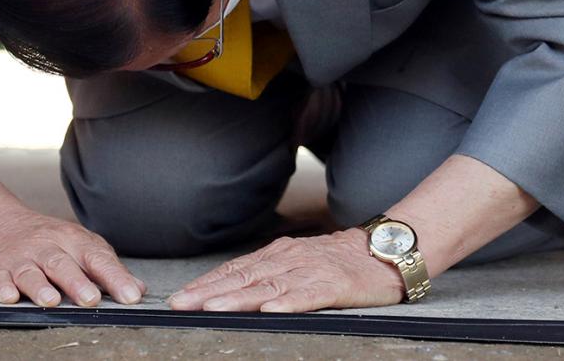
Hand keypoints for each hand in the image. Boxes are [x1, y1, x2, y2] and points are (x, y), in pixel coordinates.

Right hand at [0, 205, 145, 307]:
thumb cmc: (47, 240)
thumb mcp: (79, 245)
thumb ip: (107, 267)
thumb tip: (138, 288)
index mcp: (72, 240)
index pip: (97, 258)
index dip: (115, 277)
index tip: (130, 296)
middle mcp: (46, 247)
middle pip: (63, 264)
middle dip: (78, 283)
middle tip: (92, 299)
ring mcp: (20, 258)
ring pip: (31, 272)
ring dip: (40, 287)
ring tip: (52, 301)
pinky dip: (2, 288)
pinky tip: (9, 297)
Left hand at [168, 229, 403, 312]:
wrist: (383, 252)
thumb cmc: (338, 261)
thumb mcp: (298, 261)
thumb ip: (269, 273)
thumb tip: (229, 289)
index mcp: (278, 254)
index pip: (235, 269)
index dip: (206, 284)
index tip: (180, 297)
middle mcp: (290, 259)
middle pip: (243, 277)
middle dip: (208, 292)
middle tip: (181, 305)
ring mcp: (311, 271)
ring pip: (268, 286)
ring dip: (238, 298)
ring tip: (213, 308)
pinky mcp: (334, 285)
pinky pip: (308, 295)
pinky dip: (288, 302)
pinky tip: (270, 310)